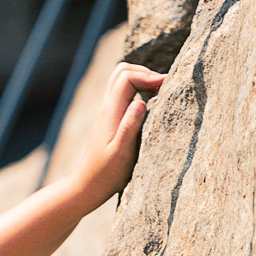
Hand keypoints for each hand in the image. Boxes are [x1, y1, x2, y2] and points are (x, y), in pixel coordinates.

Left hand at [74, 62, 163, 210]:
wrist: (89, 185)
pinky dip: (137, 88)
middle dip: (145, 72)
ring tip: (160, 91)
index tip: (166, 86)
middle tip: (164, 86)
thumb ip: (130, 127)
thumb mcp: (122, 153)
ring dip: (141, 78)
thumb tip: (141, 102)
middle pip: (122, 71)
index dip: (148, 76)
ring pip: (121, 79)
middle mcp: (107, 108)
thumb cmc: (108, 174)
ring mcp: (108, 112)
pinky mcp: (111, 118)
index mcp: (111, 113)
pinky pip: (123, 92)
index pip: (127, 77)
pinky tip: (150, 102)